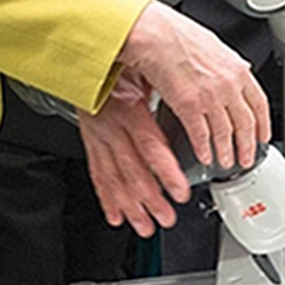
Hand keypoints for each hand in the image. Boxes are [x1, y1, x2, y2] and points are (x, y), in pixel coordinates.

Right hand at [77, 72, 187, 235]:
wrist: (84, 58)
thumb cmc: (120, 63)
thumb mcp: (146, 70)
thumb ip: (167, 90)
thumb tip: (199, 104)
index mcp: (130, 110)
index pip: (151, 146)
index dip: (165, 172)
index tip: (180, 192)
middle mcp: (113, 128)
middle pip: (133, 171)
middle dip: (150, 200)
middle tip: (167, 218)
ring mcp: (99, 138)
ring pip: (115, 178)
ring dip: (131, 206)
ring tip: (145, 226)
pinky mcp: (90, 144)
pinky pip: (98, 174)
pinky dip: (106, 199)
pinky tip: (116, 216)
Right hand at [117, 1, 268, 170]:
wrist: (156, 34)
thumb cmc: (178, 34)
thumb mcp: (215, 45)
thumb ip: (230, 62)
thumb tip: (240, 68)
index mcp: (237, 69)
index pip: (259, 103)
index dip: (263, 124)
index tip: (262, 136)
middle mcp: (228, 85)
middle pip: (245, 123)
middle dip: (248, 145)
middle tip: (247, 158)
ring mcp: (210, 97)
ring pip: (225, 132)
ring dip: (226, 151)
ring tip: (225, 162)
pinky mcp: (189, 106)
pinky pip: (201, 134)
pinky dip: (204, 148)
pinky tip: (205, 157)